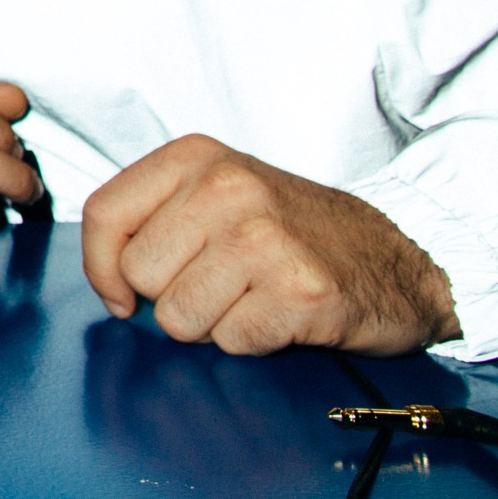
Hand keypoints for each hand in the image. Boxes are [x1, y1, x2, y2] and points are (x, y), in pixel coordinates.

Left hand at [81, 135, 460, 355]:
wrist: (397, 259)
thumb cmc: (292, 231)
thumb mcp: (215, 195)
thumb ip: (152, 220)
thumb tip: (108, 283)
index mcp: (195, 158)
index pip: (104, 214)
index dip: (100, 266)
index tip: (120, 293)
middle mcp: (227, 188)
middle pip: (138, 274)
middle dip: (168, 296)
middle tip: (218, 285)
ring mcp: (265, 238)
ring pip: (178, 315)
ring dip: (211, 323)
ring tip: (251, 297)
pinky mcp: (300, 290)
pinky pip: (232, 340)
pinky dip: (252, 340)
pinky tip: (281, 315)